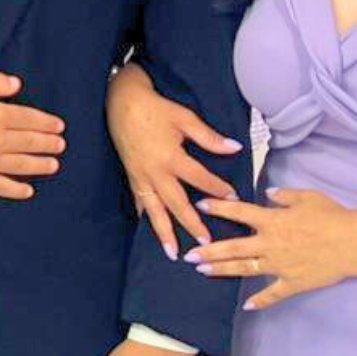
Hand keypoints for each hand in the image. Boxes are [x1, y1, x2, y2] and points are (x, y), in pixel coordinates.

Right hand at [0, 71, 64, 198]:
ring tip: (53, 165)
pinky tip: (28, 190)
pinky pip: (1, 187)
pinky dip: (17, 189)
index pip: (30, 120)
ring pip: (21, 165)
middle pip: (30, 143)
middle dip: (49, 144)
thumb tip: (17, 86)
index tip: (58, 126)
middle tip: (61, 145)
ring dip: (41, 165)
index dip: (47, 123)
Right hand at [105, 64, 241, 256]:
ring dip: (164, 232)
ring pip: (155, 210)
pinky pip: (140, 202)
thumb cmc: (155, 108)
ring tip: (172, 252)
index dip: (218, 189)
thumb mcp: (185, 118)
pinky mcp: (131, 176)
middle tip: (206, 243)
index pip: (200, 179)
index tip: (234, 198)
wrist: (121, 102)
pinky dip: (146, 217)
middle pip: (177, 204)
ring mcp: (141, 177)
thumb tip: (234, 148)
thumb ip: (209, 137)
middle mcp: (155, 173)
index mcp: (171, 158)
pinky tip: (151, 228)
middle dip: (192, 224)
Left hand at [187, 188, 356, 310]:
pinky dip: (259, 301)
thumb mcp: (307, 197)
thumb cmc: (332, 216)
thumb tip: (268, 193)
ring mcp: (279, 265)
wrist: (353, 242)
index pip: (239, 212)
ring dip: (222, 270)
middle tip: (188, 254)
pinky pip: (272, 294)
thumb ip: (284, 195)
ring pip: (244, 269)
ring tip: (203, 271)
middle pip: (233, 247)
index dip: (219, 208)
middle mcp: (270, 243)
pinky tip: (246, 306)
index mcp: (273, 220)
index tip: (200, 206)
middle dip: (208, 250)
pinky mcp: (292, 282)